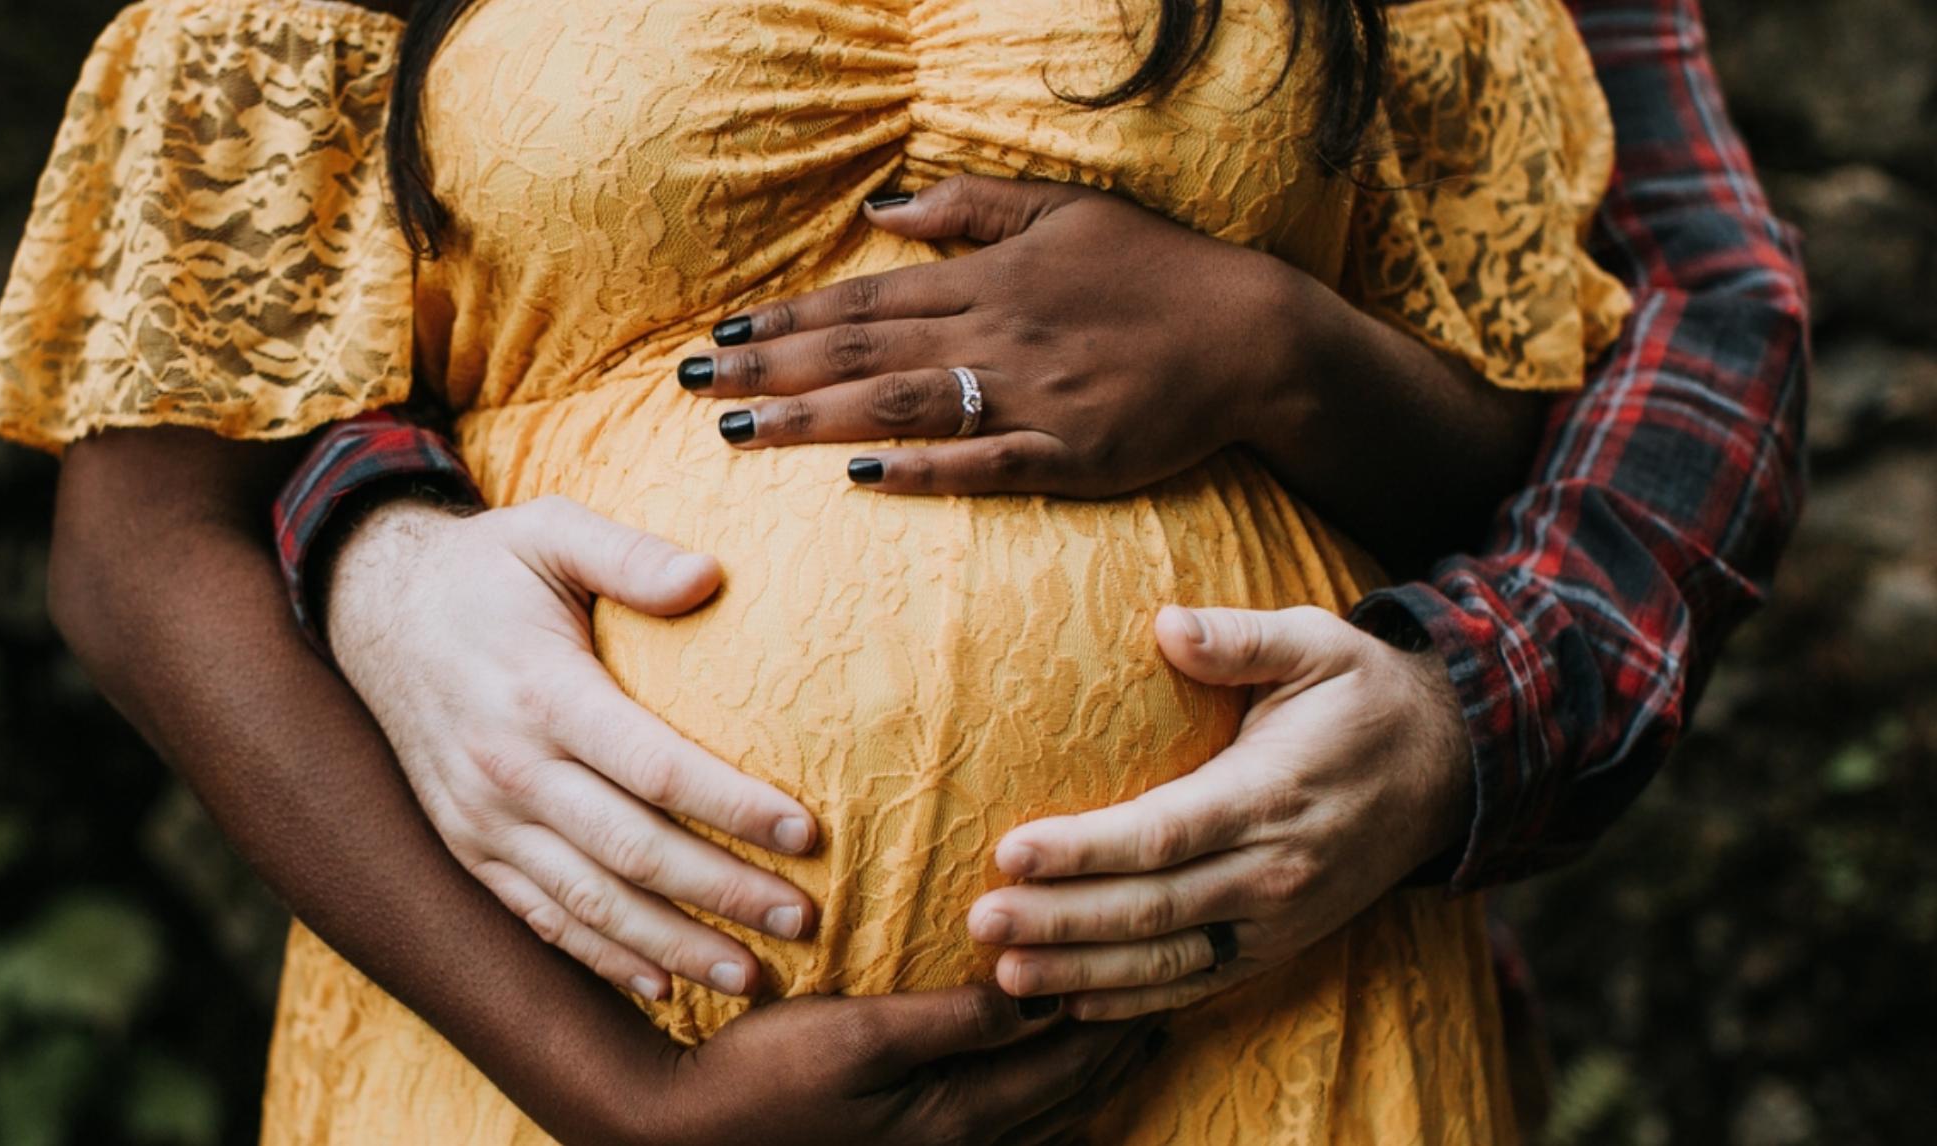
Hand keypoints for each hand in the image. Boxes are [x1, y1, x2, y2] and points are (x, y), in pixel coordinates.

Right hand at [325, 495, 818, 1000]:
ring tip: (750, 973)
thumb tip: (710, 574)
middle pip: (633, 851)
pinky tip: (662, 984)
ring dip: (673, 945)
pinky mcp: (467, 846)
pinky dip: (601, 959)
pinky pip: (539, 918)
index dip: (733, 806)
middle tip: (804, 916)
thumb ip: (629, 554)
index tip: (806, 832)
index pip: (655, 768)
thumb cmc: (485, 568)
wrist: (372, 609)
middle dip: (723, 892)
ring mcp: (481, 819)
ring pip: (589, 903)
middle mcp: (508, 769)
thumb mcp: (549, 531)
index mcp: (541, 694)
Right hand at [628, 985, 1160, 1145]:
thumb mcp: (860, 1033)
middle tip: (1166, 1001)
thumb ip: (954, 1020)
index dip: (1112, 1019)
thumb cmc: (766, 1073)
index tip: (1152, 970)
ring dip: (1089, 1082)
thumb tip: (1034, 994)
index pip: (1064, 1066)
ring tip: (1126, 1041)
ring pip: (1042, 1124)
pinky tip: (1045, 1095)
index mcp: (956, 1118)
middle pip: (1065, 1099)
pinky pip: (1002, 1136)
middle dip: (1116, 1050)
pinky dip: (1043, 1110)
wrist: (688, 1133)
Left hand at [675, 174, 1329, 495]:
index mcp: (991, 279)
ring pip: (903, 404)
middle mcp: (997, 334)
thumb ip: (970, 210)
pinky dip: (924, 469)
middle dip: (769, 369)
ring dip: (814, 418)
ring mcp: (1033, 397)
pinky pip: (985, 464)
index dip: (787, 319)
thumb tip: (881, 211)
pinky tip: (862, 477)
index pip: (865, 300)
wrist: (1252, 335)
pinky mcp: (1072, 454)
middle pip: (862, 353)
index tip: (721, 332)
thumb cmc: (1157, 272)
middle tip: (692, 384)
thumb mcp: (1066, 212)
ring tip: (738, 430)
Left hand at [966, 605, 1472, 1019]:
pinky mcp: (1278, 944)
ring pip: (1168, 961)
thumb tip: (1168, 624)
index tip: (1012, 853)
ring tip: (1005, 975)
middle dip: (1061, 920)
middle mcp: (1274, 871)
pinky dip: (1134, 1001)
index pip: (1161, 834)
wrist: (1449, 766)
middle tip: (980, 921)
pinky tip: (1071, 1001)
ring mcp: (1278, 919)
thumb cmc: (1362, 694)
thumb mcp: (1315, 642)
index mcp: (1270, 795)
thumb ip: (1240, 637)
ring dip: (1083, 972)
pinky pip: (1199, 983)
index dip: (1084, 851)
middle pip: (1151, 909)